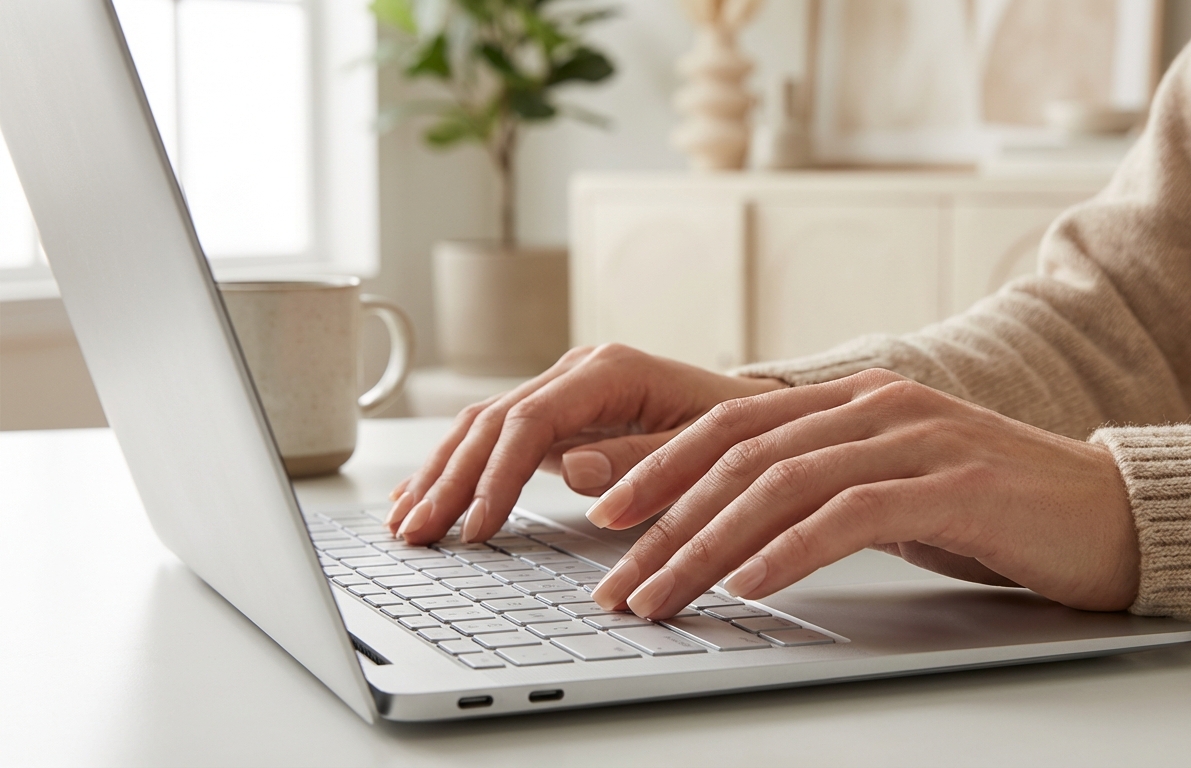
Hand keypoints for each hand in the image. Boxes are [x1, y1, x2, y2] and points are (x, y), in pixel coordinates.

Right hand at [384, 344, 784, 543]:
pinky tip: (427, 495)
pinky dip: (460, 467)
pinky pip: (497, 436)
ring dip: (442, 474)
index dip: (496, 476)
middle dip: (450, 479)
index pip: (531, 420)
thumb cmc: (738, 430)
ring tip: (405, 522)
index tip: (475, 527)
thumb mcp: (706, 448)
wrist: (754, 410)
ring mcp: (565, 389)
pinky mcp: (560, 412)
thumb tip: (570, 466)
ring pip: (483, 425)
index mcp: (611, 370)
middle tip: (416, 533)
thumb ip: (642, 458)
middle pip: (493, 420)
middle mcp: (578, 370)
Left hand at [586, 369, 1139, 617]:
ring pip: (780, 484)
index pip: (731, 424)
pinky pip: (849, 515)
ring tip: (660, 596)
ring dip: (706, 546)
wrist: (1115, 515)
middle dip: (663, 519)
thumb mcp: (896, 488)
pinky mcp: (956, 485)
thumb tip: (734, 529)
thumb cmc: (998, 512)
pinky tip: (749, 584)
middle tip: (616, 579)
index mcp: (855, 398)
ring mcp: (918, 438)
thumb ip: (824, 488)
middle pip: (739, 454)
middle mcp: (878, 404)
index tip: (605, 514)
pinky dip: (788, 552)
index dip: (660, 466)